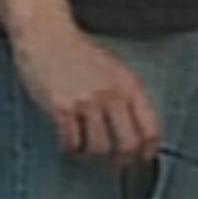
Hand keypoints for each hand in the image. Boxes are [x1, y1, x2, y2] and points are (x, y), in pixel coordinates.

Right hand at [8, 21, 161, 168]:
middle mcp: (111, 93)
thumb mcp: (114, 69)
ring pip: (99, 149)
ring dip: (93, 155)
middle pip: (128, 144)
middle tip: (117, 163)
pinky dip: (72, 148)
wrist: (47, 35)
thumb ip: (126, 96)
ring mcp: (87, 102)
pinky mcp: (62, 108)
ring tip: (88, 149)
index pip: (150, 128)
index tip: (144, 157)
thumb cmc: (78, 50)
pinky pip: (72, 143)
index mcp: (129, 83)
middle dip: (124, 160)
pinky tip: (70, 141)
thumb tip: (137, 128)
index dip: (149, 150)